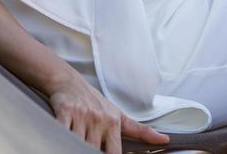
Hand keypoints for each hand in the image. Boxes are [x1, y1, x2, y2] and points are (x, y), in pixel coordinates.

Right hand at [45, 66, 171, 151]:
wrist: (68, 80)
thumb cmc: (94, 102)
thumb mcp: (118, 115)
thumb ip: (139, 131)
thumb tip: (164, 140)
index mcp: (113, 122)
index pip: (114, 152)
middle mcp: (99, 119)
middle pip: (94, 150)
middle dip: (90, 150)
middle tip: (90, 147)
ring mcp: (82, 115)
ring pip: (78, 143)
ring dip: (76, 145)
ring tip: (75, 145)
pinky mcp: (65, 111)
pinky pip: (63, 131)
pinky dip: (63, 136)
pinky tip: (64, 136)